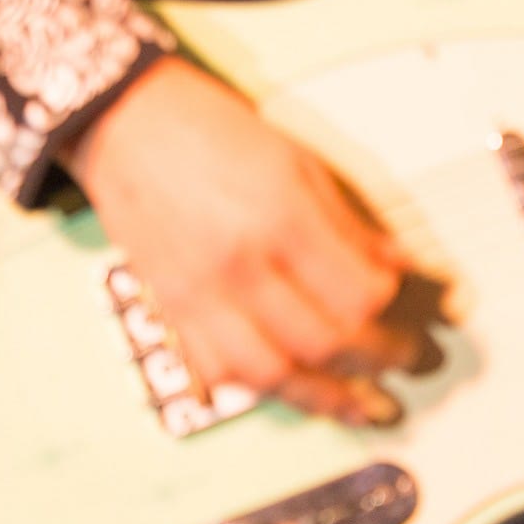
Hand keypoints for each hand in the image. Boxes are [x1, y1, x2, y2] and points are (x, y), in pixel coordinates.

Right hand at [63, 57, 423, 424]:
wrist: (120, 120)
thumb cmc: (202, 127)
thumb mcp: (293, 157)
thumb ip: (346, 219)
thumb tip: (395, 264)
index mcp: (277, 216)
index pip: (358, 294)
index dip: (393, 307)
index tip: (403, 303)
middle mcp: (238, 262)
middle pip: (324, 341)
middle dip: (375, 359)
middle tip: (399, 358)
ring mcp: (200, 290)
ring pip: (271, 373)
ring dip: (323, 397)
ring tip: (356, 404)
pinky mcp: (172, 304)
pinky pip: (218, 368)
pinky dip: (258, 386)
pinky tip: (287, 386)